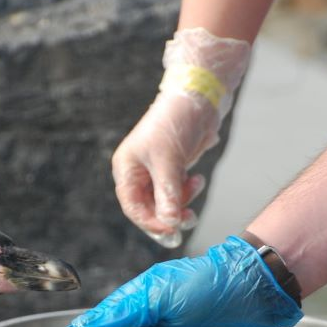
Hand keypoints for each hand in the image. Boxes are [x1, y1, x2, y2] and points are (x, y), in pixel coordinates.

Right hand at [113, 28, 249, 246]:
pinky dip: (187, 191)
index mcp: (127, 168)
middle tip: (186, 223)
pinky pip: (176, 190)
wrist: (199, 95)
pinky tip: (197, 179)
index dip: (150, 222)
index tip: (170, 231)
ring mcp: (155, 170)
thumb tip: (170, 225)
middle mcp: (137, 171)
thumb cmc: (176, 122)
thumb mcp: (170, 162)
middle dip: (167, 215)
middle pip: (148, 206)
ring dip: (180, 202)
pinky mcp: (172, 167)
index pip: (132, 206)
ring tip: (195, 187)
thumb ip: (167, 196)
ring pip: (164, 200)